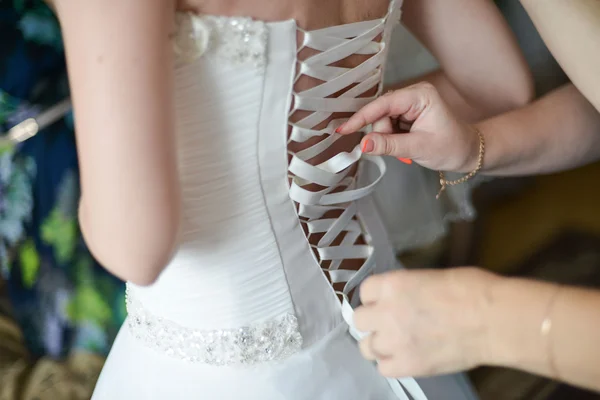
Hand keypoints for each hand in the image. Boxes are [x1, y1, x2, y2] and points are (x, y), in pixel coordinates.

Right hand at [337, 82, 480, 172]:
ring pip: (381, 120)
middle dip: (382, 134)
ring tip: (406, 148)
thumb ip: (389, 145)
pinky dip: (391, 138)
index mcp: (420, 96)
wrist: (468, 152)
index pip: (383, 104)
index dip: (362, 118)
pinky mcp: (407, 113)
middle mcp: (413, 94)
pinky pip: (387, 124)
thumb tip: (363, 144)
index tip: (343, 130)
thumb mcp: (419, 148)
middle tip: (399, 150)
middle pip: (380, 112)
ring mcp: (409, 103)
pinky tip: (404, 144)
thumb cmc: (451, 148)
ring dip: (387, 137)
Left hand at [354, 267, 498, 377]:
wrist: (492, 320)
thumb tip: (406, 297)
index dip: (375, 298)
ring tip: (396, 343)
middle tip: (388, 323)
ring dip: (379, 344)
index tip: (384, 302)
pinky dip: (392, 364)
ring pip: (366, 347)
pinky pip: (384, 369)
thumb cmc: (471, 290)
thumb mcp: (431, 277)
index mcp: (392, 285)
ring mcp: (394, 341)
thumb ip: (409, 288)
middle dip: (372, 321)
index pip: (365, 291)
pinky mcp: (407, 365)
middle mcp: (386, 312)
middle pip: (359, 320)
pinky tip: (405, 358)